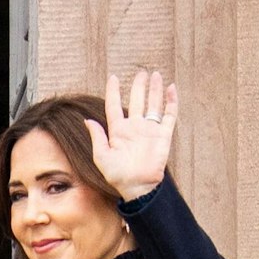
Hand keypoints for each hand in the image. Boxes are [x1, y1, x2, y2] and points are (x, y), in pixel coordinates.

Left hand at [88, 70, 176, 201]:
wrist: (137, 186)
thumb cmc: (117, 175)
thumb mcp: (101, 156)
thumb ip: (97, 137)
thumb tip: (87, 120)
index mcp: (117, 130)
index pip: (114, 106)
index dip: (113, 91)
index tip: (113, 77)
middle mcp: (134, 127)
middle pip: (136, 101)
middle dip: (139, 86)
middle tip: (141, 72)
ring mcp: (149, 130)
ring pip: (153, 104)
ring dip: (154, 90)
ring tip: (155, 74)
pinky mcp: (163, 135)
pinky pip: (169, 115)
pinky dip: (171, 102)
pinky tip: (171, 88)